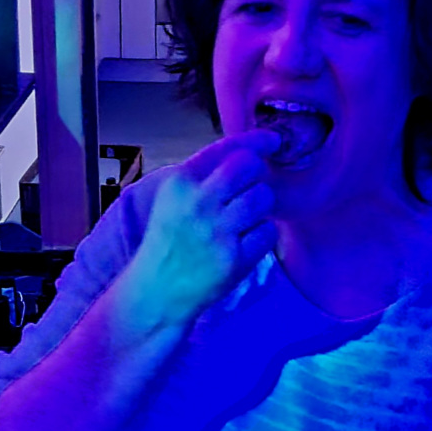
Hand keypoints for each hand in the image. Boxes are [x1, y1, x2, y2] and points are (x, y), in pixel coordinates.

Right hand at [121, 128, 282, 332]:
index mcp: (180, 183)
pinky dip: (263, 235)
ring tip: (245, 220)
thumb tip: (250, 155)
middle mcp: (198, 203)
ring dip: (261, 207)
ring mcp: (217, 232)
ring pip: (263, 198)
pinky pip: (268, 232)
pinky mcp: (234, 259)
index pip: (225, 150)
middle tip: (252, 189)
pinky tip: (246, 242)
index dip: (255, 141)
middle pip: (249, 167)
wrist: (158, 290)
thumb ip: (205, 177)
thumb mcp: (174, 200)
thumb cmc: (170, 241)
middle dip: (258, 174)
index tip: (273, 140)